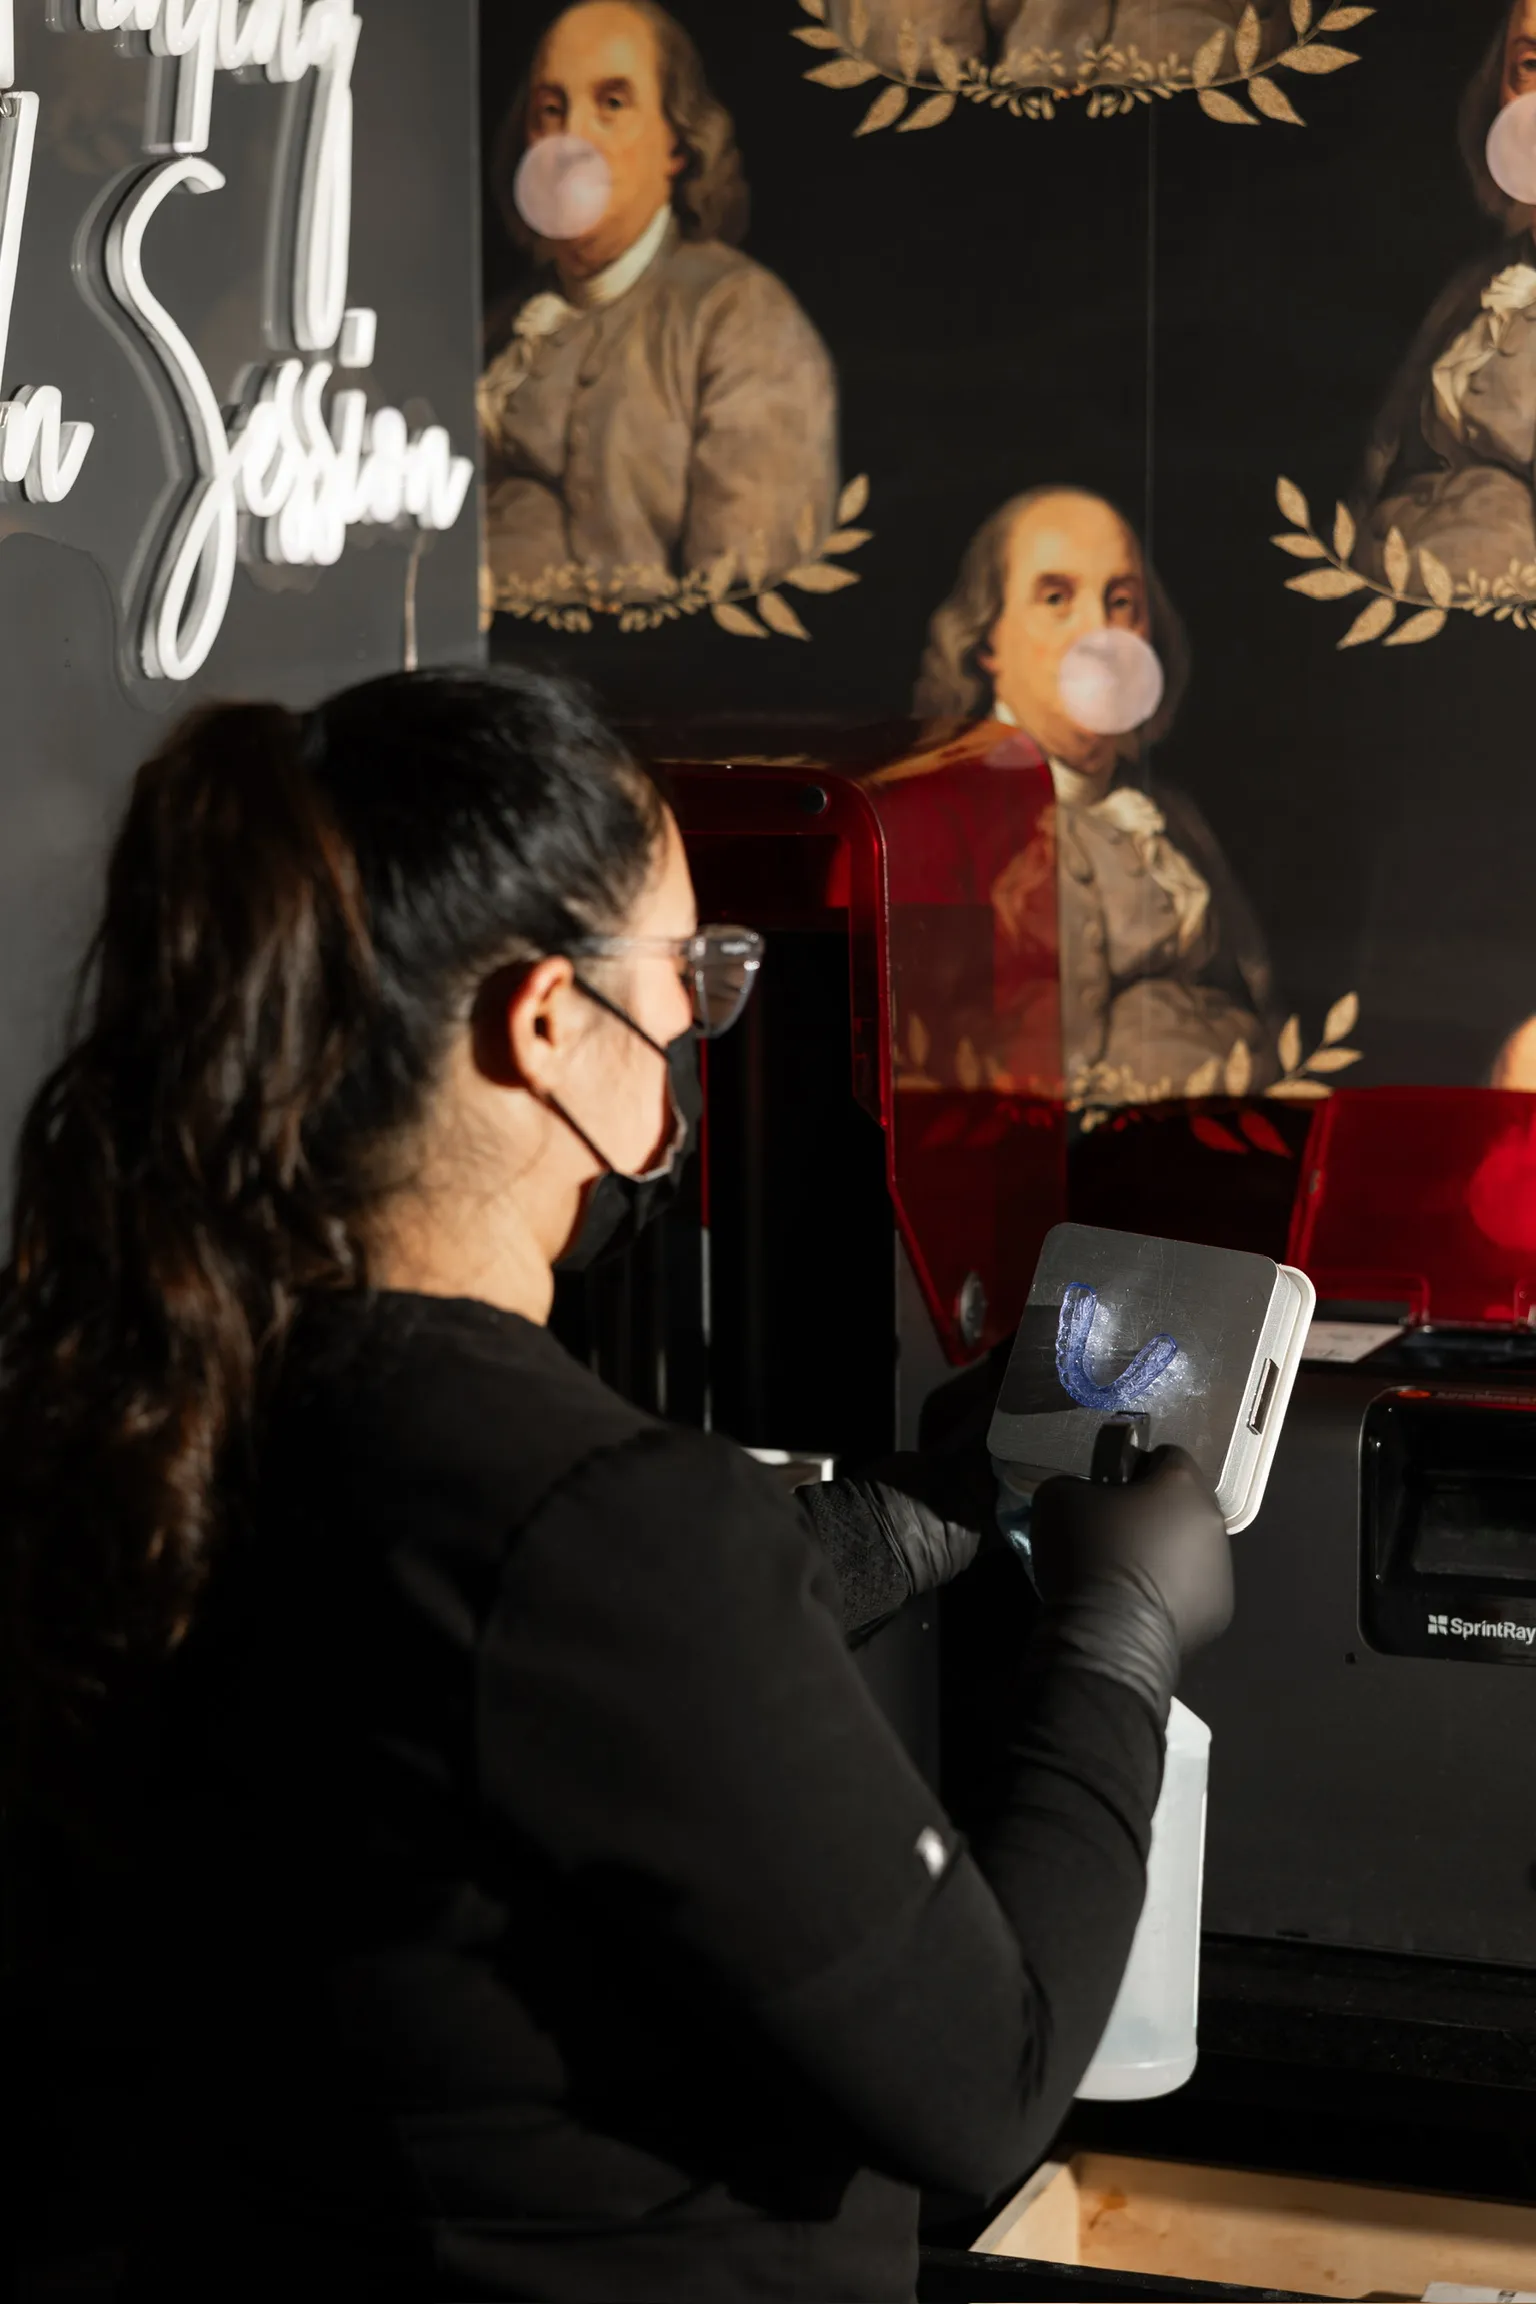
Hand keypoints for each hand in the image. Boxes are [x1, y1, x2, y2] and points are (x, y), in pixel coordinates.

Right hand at [1029, 1446, 1232, 1660]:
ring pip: (1195, 1546)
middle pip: (1186, 1503)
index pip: (1169, 1455)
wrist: (1109, 1637)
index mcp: (1182, 1485)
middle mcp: (1212, 1520)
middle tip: (1118, 1531)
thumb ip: (1081, 1482)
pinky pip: (1196, 1588)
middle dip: (1157, 1511)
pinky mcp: (1220, 1610)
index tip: (1113, 1488)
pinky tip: (1143, 1605)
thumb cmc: (1088, 1555)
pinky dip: (1175, 1591)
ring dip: (1169, 1552)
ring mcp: (1222, 1569)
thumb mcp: (1058, 1497)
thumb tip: (1090, 1496)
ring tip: (1130, 1575)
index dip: (1138, 1466)